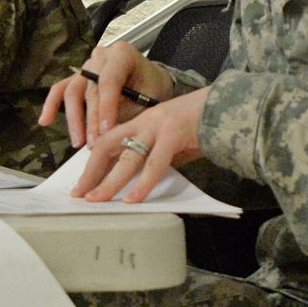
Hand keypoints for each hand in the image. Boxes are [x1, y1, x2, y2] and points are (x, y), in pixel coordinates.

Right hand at [40, 41, 175, 147]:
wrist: (153, 80)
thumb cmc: (153, 87)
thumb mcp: (150, 97)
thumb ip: (129, 112)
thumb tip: (111, 136)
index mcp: (122, 54)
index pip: (109, 80)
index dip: (107, 107)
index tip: (107, 131)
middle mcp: (101, 57)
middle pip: (90, 89)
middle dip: (92, 120)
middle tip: (94, 144)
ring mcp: (87, 66)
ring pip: (73, 91)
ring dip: (74, 119)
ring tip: (79, 142)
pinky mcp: (78, 78)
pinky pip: (61, 89)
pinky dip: (52, 105)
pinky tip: (45, 121)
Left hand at [71, 87, 208, 202]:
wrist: (228, 106)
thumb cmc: (200, 126)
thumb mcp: (172, 141)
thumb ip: (156, 156)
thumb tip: (139, 180)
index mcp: (141, 121)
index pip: (108, 141)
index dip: (92, 163)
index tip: (82, 183)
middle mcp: (145, 122)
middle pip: (108, 147)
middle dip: (91, 172)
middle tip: (79, 194)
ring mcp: (158, 127)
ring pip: (128, 158)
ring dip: (110, 182)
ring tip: (97, 200)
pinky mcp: (174, 135)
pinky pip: (155, 164)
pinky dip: (143, 184)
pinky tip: (133, 199)